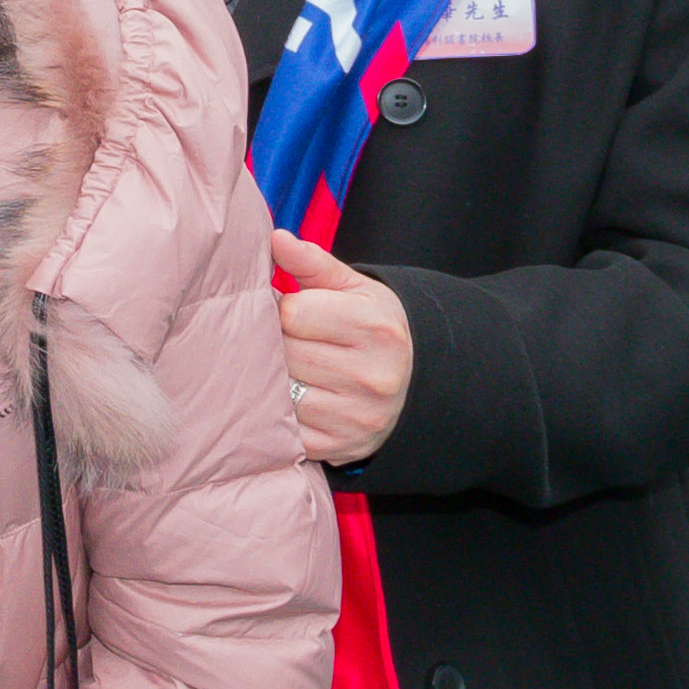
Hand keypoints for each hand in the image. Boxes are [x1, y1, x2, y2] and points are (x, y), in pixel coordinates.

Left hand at [265, 230, 411, 464]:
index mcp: (376, 329)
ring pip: (280, 392)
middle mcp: (372, 377)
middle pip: (284, 353)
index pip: (293, 313)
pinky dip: (280, 414)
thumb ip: (313, 264)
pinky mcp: (339, 448)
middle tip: (286, 341)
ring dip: (273, 379)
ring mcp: (357, 418)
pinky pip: (285, 429)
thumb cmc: (373, 329)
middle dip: (276, 344)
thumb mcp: (356, 289)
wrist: (415, 385)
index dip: (283, 310)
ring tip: (289, 368)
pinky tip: (292, 399)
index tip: (292, 313)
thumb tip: (275, 239)